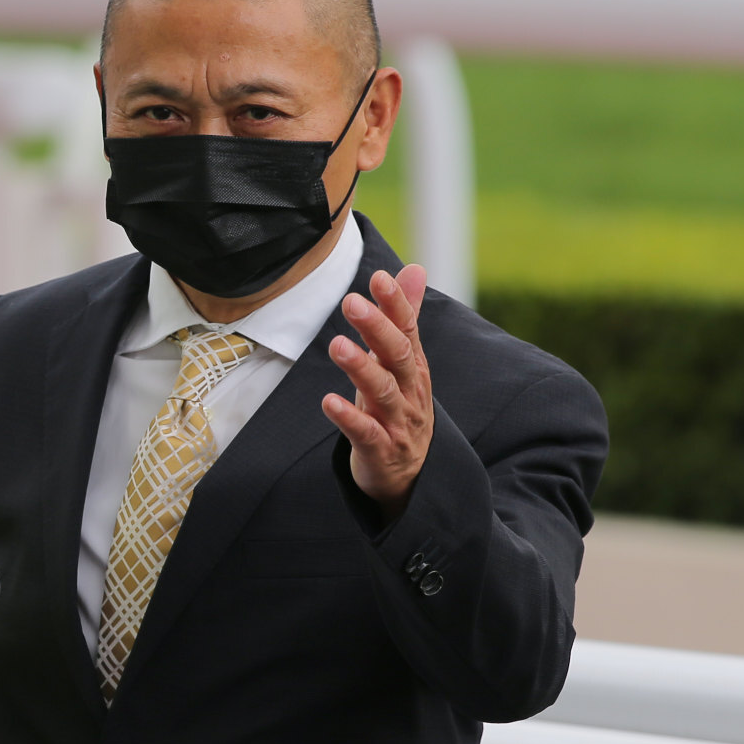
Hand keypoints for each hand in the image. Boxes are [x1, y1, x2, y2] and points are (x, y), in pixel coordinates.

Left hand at [322, 265, 432, 522]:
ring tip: (337, 345)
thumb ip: (405, 317)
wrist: (411, 475)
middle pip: (397, 356)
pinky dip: (348, 418)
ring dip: (360, 367)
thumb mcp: (402, 363)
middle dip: (377, 328)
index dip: (395, 304)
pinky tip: (328, 402)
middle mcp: (410, 391)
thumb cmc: (399, 408)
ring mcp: (398, 422)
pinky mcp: (381, 451)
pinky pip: (366, 433)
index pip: (408, 330)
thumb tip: (414, 268)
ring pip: (383, 392)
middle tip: (351, 302)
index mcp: (414, 367)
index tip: (378, 278)